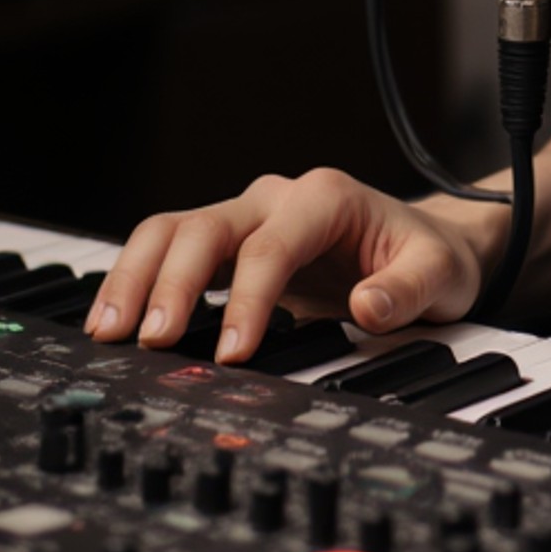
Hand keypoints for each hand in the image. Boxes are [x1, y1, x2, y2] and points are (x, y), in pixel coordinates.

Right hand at [84, 169, 496, 365]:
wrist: (428, 245)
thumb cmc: (429, 257)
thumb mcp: (440, 275)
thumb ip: (408, 291)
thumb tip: (368, 307)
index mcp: (325, 198)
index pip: (270, 246)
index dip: (246, 300)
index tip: (233, 353)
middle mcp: (277, 198)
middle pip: (204, 228)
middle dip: (172, 284)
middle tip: (152, 342)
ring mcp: (247, 218)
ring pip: (172, 232)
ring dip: (137, 278)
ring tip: (110, 331)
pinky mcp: (228, 246)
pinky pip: (170, 253)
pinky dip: (139, 282)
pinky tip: (117, 322)